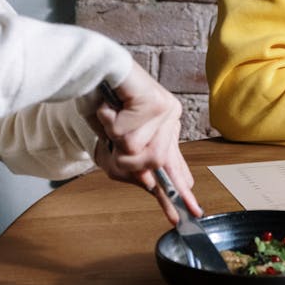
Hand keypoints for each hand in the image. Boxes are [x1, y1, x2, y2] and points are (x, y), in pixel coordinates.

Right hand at [91, 61, 201, 224]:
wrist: (95, 69)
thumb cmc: (104, 103)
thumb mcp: (118, 141)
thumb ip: (135, 164)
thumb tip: (152, 186)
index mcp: (164, 129)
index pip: (174, 166)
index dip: (179, 192)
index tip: (189, 214)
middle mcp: (170, 119)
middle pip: (153, 162)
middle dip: (127, 161)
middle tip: (114, 143)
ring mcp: (165, 110)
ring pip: (138, 151)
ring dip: (114, 141)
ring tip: (110, 119)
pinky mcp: (155, 102)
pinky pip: (125, 135)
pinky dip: (109, 125)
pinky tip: (109, 108)